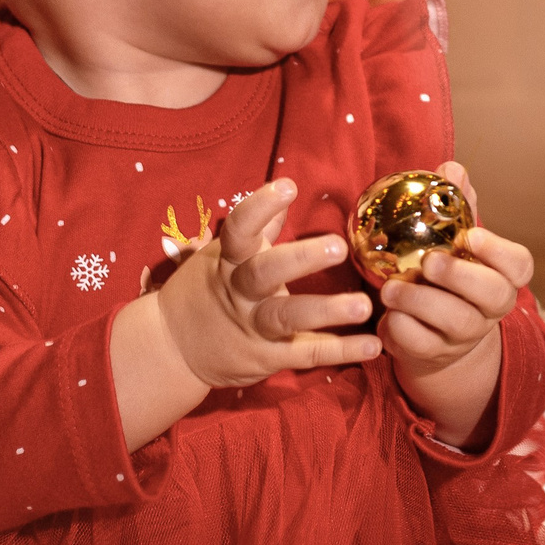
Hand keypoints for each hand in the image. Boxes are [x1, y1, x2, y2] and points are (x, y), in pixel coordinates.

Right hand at [155, 177, 380, 387]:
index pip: (239, 230)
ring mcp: (253, 327)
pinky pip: (305, 354)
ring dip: (326, 311)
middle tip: (339, 246)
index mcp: (229, 261)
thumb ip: (259, 227)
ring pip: (287, 318)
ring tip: (363, 305)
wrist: (172, 346)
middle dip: (300, 260)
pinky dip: (340, 351)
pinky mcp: (267, 358)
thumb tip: (287, 186)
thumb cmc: (208, 289)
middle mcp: (240, 293)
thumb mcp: (223, 255)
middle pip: (265, 273)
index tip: (288, 186)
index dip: (260, 207)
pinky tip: (372, 345)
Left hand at [375, 162, 532, 377]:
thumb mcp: (453, 241)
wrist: (433, 333)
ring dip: (421, 300)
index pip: (520, 266)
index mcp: (502, 276)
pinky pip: (422, 344)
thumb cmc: (445, 275)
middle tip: (428, 261)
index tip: (470, 236)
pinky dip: (402, 327)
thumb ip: (455, 205)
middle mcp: (490, 308)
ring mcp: (465, 335)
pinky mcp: (434, 354)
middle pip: (493, 295)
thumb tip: (451, 167)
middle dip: (460, 276)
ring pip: (456, 321)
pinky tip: (388, 312)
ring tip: (391, 287)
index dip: (499, 252)